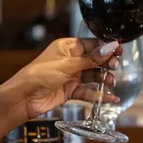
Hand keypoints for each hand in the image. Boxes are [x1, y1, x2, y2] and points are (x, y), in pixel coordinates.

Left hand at [5, 38, 120, 121]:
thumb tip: (110, 47)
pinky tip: (108, 98)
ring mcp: (71, 76)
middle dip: (106, 63)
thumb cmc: (39, 75)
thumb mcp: (68, 65)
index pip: (91, 44)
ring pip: (93, 75)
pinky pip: (88, 91)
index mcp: (67, 47)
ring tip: (111, 82)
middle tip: (115, 66)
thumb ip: (91, 59)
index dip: (105, 47)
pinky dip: (98, 94)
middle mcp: (70, 60)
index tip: (119, 50)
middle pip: (95, 60)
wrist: (24, 98)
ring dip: (103, 79)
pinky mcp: (70, 91)